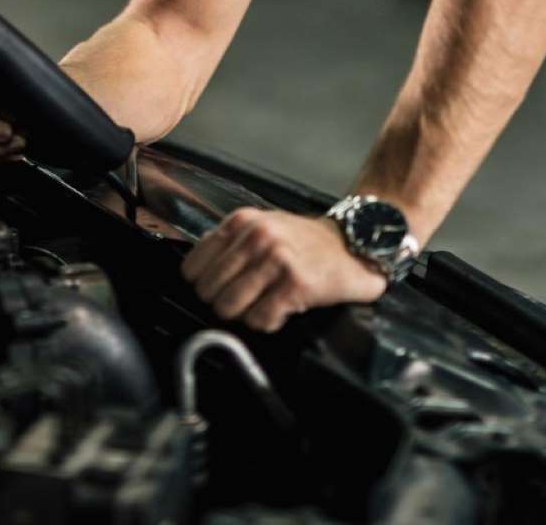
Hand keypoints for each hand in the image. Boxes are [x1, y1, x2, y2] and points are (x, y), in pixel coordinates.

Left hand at [180, 208, 387, 331]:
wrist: (352, 244)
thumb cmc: (304, 241)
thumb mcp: (262, 226)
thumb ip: (230, 243)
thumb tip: (197, 272)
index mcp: (241, 222)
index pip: (193, 266)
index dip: (201, 284)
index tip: (215, 289)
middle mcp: (256, 238)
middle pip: (208, 290)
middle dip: (221, 302)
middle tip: (240, 302)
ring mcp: (276, 260)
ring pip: (229, 307)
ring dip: (242, 315)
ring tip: (259, 307)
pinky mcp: (295, 285)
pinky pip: (260, 319)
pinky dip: (266, 322)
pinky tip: (278, 311)